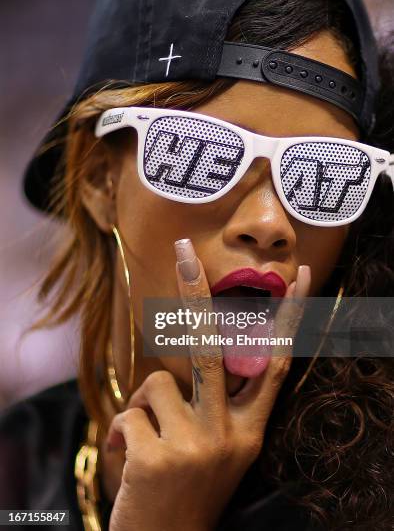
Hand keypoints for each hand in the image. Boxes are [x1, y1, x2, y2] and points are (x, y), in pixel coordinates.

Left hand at [107, 240, 310, 530]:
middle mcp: (231, 435)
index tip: (301, 277)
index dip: (288, 318)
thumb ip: (214, 403)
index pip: (275, 362)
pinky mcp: (157, 458)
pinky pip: (129, 413)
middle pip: (210, 346)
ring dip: (144, 404)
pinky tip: (129, 460)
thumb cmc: (187, 489)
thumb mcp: (217, 448)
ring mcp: (196, 447)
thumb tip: (196, 349)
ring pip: (157, 382)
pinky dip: (122, 430)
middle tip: (184, 248)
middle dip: (196, 291)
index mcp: (251, 430)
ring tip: (149, 439)